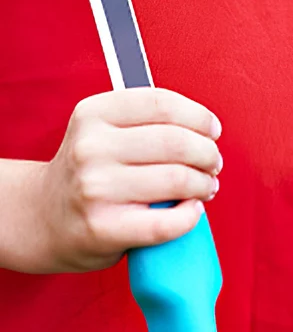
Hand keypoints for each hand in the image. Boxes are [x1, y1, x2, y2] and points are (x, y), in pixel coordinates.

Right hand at [0, 89, 221, 273]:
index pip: (163, 104)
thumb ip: (146, 122)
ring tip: (206, 187)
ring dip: (204, 183)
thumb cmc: (89, 172)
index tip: (213, 130)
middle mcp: (90, 148)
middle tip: (213, 164)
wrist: (40, 218)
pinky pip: (165, 222)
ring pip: (176, 178)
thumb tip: (207, 131)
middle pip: (176, 142)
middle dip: (207, 153)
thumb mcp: (104, 131)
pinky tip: (191, 211)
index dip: (199, 116)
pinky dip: (189, 217)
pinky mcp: (101, 228)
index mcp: (94, 114)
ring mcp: (94, 189)